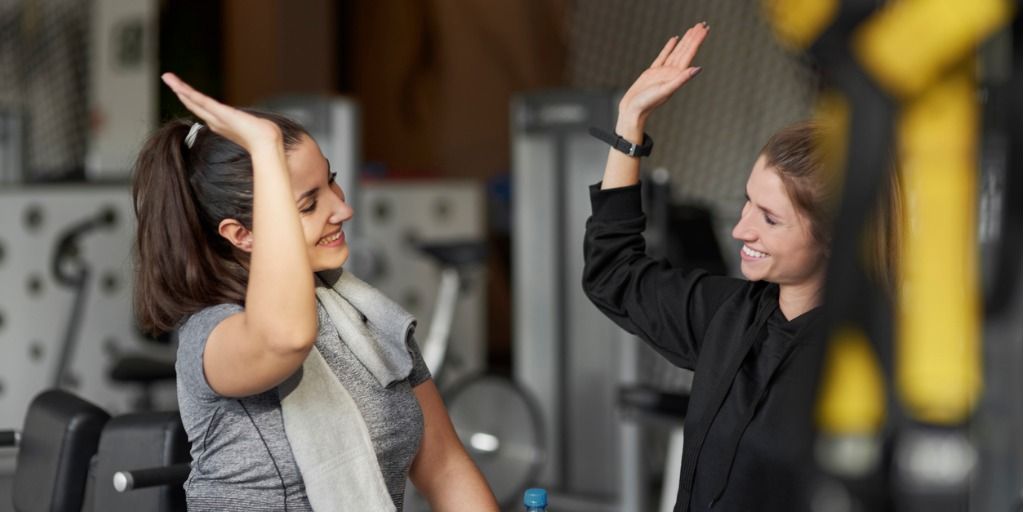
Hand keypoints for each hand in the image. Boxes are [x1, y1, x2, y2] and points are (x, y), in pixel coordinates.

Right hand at [161, 72, 281, 152]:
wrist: (267, 142)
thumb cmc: (266, 137)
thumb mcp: (256, 128)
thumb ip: (254, 126)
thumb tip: (265, 126)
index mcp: (222, 124)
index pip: (203, 110)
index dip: (191, 101)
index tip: (182, 92)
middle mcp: (216, 122)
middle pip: (193, 104)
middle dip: (180, 92)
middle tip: (168, 80)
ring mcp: (216, 118)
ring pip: (193, 101)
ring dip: (179, 88)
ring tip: (166, 77)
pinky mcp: (220, 113)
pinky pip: (200, 101)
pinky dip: (188, 93)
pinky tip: (179, 86)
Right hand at [617, 22, 708, 129]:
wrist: (633, 110)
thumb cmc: (648, 103)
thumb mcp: (665, 90)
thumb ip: (682, 79)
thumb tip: (698, 69)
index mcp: (677, 75)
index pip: (690, 53)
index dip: (697, 41)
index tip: (704, 29)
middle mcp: (672, 72)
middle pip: (686, 50)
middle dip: (694, 37)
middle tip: (702, 24)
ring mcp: (663, 71)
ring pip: (676, 51)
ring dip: (685, 41)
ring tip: (692, 29)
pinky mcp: (652, 72)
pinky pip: (663, 56)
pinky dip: (669, 47)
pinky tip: (674, 39)